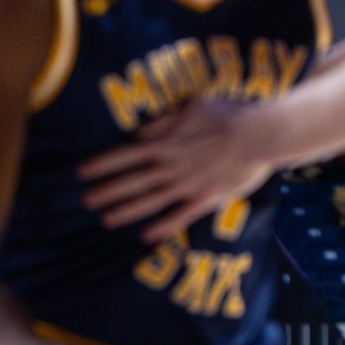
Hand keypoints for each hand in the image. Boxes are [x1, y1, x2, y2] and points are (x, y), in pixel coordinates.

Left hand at [79, 101, 272, 243]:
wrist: (263, 134)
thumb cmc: (229, 115)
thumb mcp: (192, 108)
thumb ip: (164, 122)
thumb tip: (139, 133)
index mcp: (166, 143)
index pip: (125, 155)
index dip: (102, 164)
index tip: (81, 173)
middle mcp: (172, 166)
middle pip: (132, 181)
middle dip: (106, 191)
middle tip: (84, 201)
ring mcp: (188, 184)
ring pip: (150, 200)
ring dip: (126, 211)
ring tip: (105, 220)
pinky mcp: (206, 197)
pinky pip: (181, 215)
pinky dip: (163, 226)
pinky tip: (145, 237)